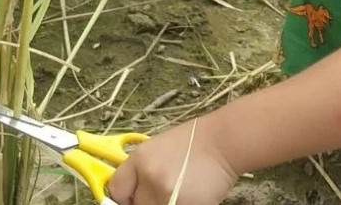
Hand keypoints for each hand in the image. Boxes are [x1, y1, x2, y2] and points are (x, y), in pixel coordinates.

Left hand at [107, 119, 237, 204]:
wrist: (223, 142)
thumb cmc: (193, 143)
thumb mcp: (157, 149)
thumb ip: (141, 172)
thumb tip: (131, 197)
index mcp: (140, 159)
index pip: (117, 191)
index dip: (124, 199)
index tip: (133, 200)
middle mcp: (150, 176)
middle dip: (148, 202)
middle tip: (163, 193)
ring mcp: (167, 193)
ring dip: (164, 204)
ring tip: (180, 193)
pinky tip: (191, 196)